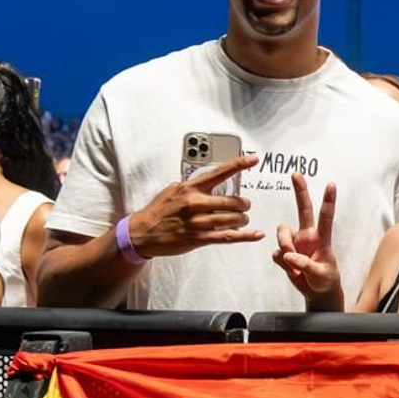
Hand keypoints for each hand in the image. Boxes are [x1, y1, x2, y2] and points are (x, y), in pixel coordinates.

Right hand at [125, 155, 261, 256]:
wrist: (142, 233)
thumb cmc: (159, 211)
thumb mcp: (174, 191)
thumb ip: (194, 186)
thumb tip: (213, 181)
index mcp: (190, 188)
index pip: (219, 173)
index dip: (238, 165)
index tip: (253, 159)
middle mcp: (195, 203)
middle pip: (233, 201)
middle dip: (243, 204)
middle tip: (244, 206)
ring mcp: (198, 222)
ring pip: (234, 219)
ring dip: (242, 219)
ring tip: (241, 219)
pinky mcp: (200, 238)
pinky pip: (228, 236)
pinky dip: (246, 236)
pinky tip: (256, 234)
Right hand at [271, 172, 341, 306]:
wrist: (317, 292)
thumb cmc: (325, 280)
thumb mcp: (320, 274)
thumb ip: (305, 265)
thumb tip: (288, 255)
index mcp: (322, 238)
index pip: (326, 217)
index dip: (328, 201)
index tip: (331, 184)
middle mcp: (307, 236)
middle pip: (303, 209)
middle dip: (300, 191)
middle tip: (296, 174)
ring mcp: (295, 243)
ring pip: (282, 233)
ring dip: (284, 246)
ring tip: (294, 265)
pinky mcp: (284, 253)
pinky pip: (276, 253)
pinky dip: (282, 263)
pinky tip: (291, 271)